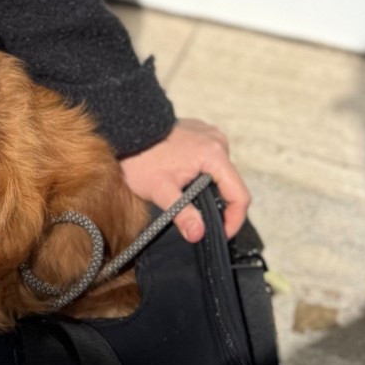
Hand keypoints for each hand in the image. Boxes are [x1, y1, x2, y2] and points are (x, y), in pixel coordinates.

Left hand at [119, 117, 249, 241]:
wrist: (124, 129)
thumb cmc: (140, 159)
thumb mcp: (159, 190)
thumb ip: (182, 213)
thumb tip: (198, 235)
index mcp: (215, 154)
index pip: (240, 195)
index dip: (234, 219)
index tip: (221, 235)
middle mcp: (218, 141)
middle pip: (232, 184)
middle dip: (221, 206)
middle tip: (203, 222)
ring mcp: (210, 135)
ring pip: (222, 173)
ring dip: (212, 190)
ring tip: (193, 203)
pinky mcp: (201, 133)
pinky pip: (212, 160)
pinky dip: (205, 175)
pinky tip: (188, 183)